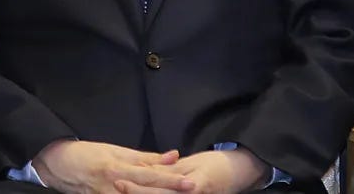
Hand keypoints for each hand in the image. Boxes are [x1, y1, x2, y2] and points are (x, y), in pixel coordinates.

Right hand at [33, 139, 194, 193]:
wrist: (58, 164)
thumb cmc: (89, 154)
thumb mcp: (117, 150)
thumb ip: (145, 157)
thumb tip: (173, 156)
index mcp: (119, 166)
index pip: (151, 175)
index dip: (171, 180)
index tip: (190, 183)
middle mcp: (114, 184)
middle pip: (146, 192)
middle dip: (168, 193)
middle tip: (191, 191)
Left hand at [117, 148, 268, 193]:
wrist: (238, 175)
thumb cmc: (215, 165)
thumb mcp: (192, 163)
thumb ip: (170, 169)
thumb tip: (146, 169)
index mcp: (188, 187)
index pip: (157, 188)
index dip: (137, 187)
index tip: (119, 182)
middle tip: (116, 187)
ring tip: (123, 192)